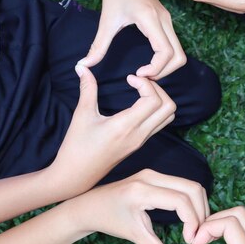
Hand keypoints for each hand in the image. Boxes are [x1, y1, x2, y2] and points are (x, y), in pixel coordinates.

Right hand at [48, 66, 175, 199]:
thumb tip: (82, 67)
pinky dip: (156, 109)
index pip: (154, 101)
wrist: (76, 176)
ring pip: (168, 117)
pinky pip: (159, 124)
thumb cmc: (76, 147)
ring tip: (141, 91)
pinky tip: (138, 103)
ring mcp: (141, 140)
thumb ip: (87, 89)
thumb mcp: (82, 115)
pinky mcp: (139, 143)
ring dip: (160, 100)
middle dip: (158, 89)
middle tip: (140, 82)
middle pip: (169, 108)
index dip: (146, 84)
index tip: (129, 78)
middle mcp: (139, 135)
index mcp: (126, 127)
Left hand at [69, 169, 209, 243]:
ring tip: (196, 229)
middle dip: (202, 213)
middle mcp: (151, 176)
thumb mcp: (133, 235)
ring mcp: (154, 173)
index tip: (190, 241)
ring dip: (200, 207)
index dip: (192, 221)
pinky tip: (190, 220)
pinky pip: (183, 185)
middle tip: (200, 236)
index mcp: (143, 190)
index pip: (181, 201)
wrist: (89, 206)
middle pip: (193, 188)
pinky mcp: (157, 176)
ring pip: (191, 185)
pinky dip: (192, 202)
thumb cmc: (108, 220)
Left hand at [81, 0, 185, 79]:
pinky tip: (148, 63)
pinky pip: (175, 47)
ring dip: (167, 67)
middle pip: (179, 57)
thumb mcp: (106, 20)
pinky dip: (166, 60)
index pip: (165, 52)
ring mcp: (168, 21)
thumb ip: (98, 46)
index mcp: (151, 19)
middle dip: (164, 72)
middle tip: (144, 78)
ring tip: (146, 72)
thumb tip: (84, 65)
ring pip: (179, 53)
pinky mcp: (167, 22)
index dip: (155, 69)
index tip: (137, 74)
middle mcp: (165, 21)